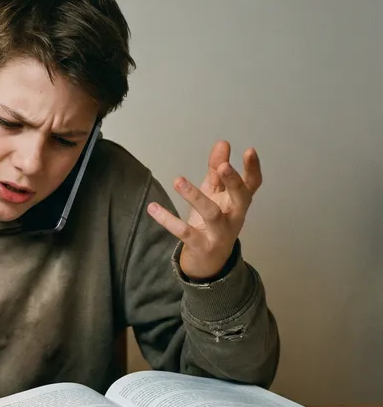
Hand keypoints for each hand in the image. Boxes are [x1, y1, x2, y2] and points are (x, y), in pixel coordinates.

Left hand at [147, 141, 261, 279]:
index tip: (249, 150)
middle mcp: (234, 217)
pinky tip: (153, 208)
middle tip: (223, 166)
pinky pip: (184, 232)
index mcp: (238, 203)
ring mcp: (219, 234)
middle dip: (233, 182)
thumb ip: (217, 170)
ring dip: (195, 196)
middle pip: (240, 198)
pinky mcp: (201, 246)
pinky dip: (168, 220)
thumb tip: (222, 143)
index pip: (252, 184)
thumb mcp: (215, 195)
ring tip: (178, 180)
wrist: (209, 263)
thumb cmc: (213, 224)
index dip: (253, 168)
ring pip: (211, 213)